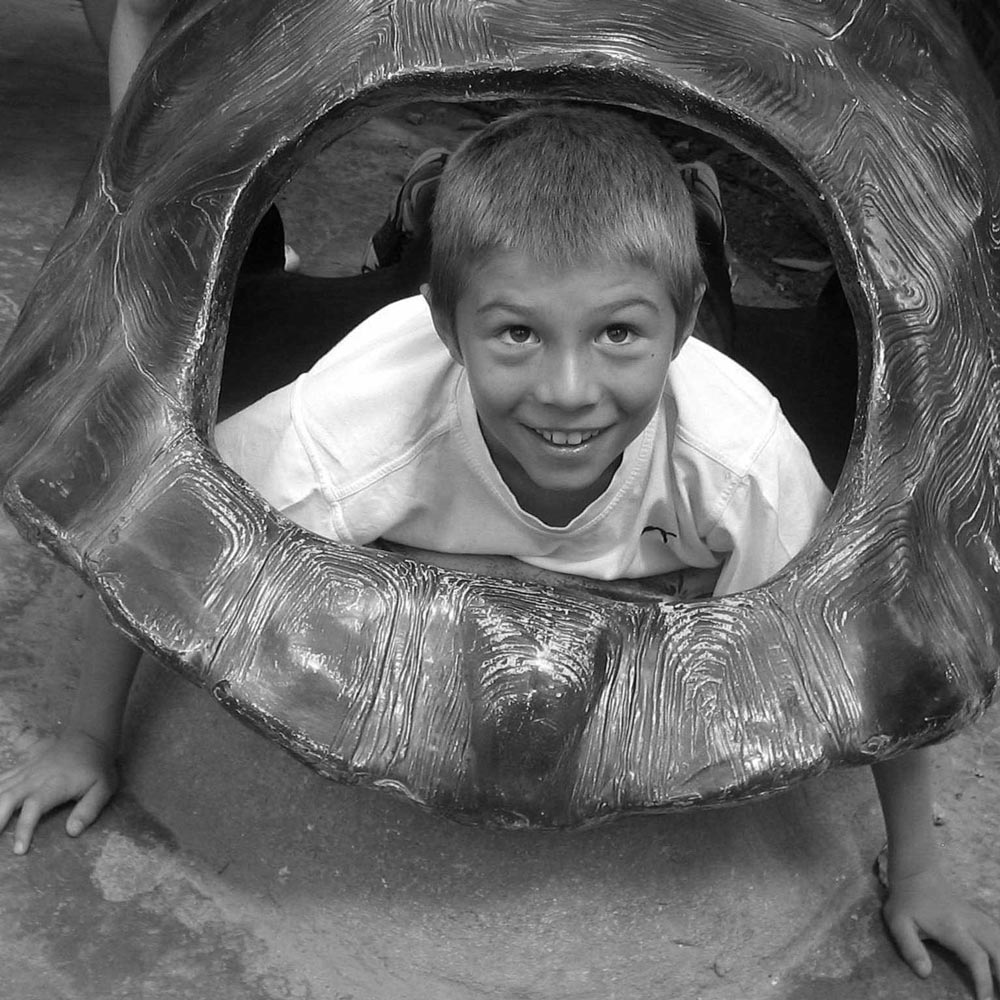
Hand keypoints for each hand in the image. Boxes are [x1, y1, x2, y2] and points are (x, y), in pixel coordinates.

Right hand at [0, 730, 118, 853]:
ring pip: (0, 789)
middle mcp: (35, 778)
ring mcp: (26, 771)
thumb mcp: (104, 787)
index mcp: (55, 785)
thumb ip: (89, 810)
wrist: (90, 736)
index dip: (24, 828)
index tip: (19, 850)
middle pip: (7, 798)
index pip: (34, 807)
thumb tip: (72, 832)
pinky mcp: (22, 767)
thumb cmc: (97, 766)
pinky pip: (1, 779)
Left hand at [883, 867, 999, 999]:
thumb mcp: (898, 922)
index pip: (976, 957)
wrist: (916, 873)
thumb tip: (925, 973)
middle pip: (998, 950)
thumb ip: (910, 948)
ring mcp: (977, 917)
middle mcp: (970, 923)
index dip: (983, 980)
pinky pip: (999, 932)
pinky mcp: (979, 916)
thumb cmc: (906, 901)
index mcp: (951, 927)